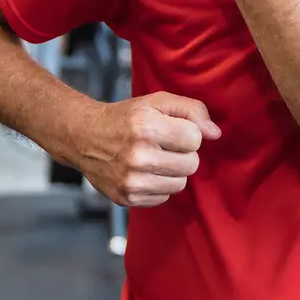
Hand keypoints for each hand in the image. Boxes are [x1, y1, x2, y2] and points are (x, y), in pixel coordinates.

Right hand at [74, 92, 221, 206]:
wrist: (84, 137)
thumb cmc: (126, 117)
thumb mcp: (156, 102)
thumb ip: (191, 110)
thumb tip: (215, 134)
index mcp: (146, 126)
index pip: (195, 138)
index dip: (187, 133)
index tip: (171, 129)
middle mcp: (138, 155)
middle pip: (191, 164)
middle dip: (182, 153)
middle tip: (162, 144)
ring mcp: (131, 180)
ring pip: (180, 183)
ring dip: (172, 171)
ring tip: (154, 158)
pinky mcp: (127, 197)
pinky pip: (164, 197)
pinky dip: (159, 185)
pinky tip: (144, 172)